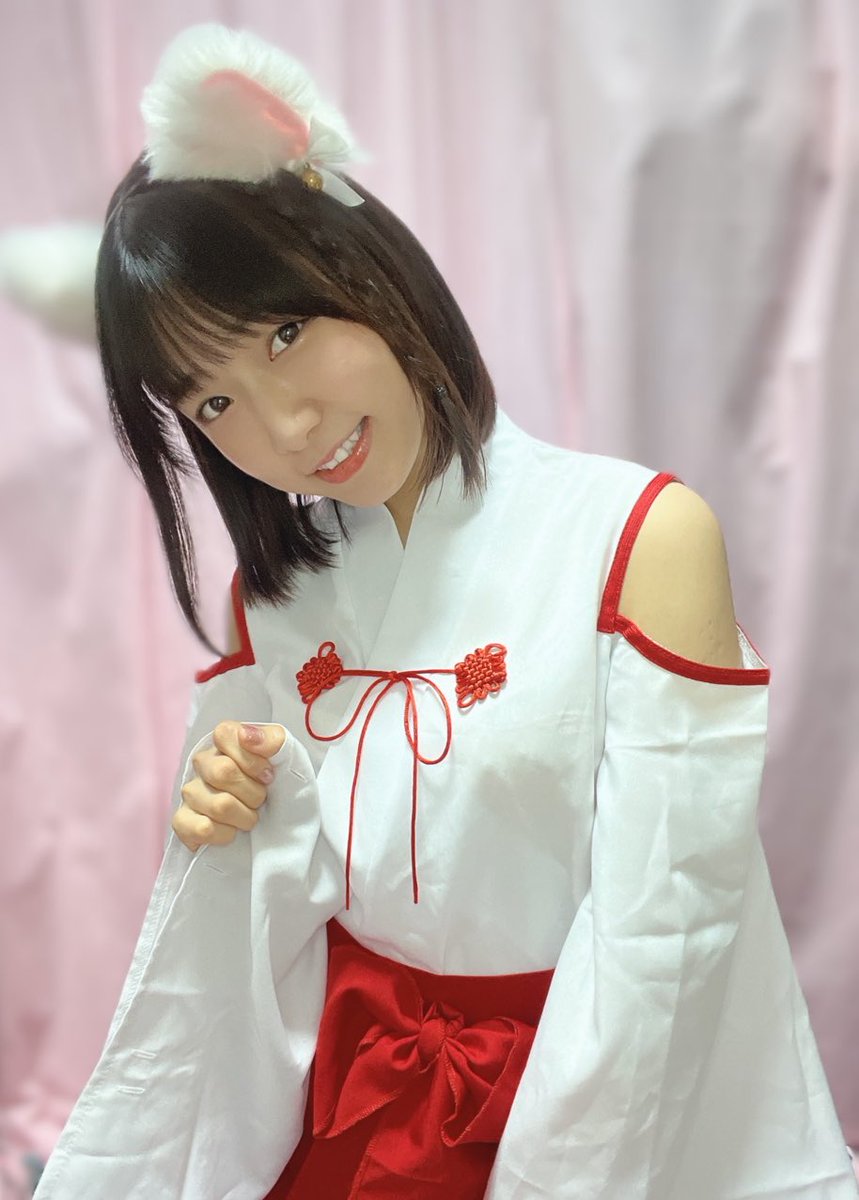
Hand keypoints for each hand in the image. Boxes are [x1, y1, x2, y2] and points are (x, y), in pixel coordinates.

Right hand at [172, 721, 286, 851]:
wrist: (287, 824)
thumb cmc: (283, 787)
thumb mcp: (289, 758)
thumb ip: (272, 740)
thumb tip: (246, 735)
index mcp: (226, 741)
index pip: (224, 735)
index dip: (253, 760)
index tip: (268, 775)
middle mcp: (203, 763)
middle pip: (223, 772)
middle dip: (254, 792)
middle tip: (261, 799)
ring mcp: (191, 792)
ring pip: (218, 805)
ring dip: (245, 818)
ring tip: (248, 816)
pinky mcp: (183, 822)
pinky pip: (201, 829)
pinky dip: (225, 835)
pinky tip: (231, 831)